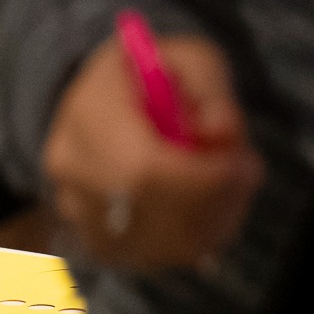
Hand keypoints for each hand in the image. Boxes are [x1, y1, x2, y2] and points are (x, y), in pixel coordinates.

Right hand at [42, 27, 259, 271]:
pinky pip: (153, 256)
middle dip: (214, 199)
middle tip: (243, 170)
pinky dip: (194, 238)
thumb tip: (220, 135)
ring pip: (156, 243)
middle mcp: (71, 166)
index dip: (200, 178)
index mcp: (87, 111)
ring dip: (209, 221)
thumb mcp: (189, 57)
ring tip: (226, 184)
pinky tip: (206, 207)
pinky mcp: (93, 236)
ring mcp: (77, 207)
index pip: (141, 168)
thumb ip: (211, 88)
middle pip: (149, 213)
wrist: (103, 101)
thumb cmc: (152, 77)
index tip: (238, 162)